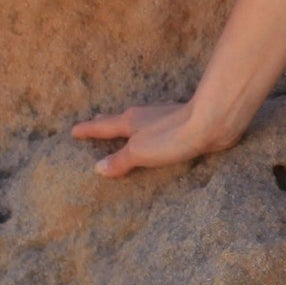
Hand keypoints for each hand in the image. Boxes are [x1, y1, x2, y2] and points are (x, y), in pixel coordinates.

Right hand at [72, 100, 234, 178]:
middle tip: (96, 122)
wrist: (212, 123)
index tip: (73, 130)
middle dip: (107, 123)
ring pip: (140, 121)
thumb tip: (99, 168)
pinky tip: (158, 137)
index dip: (87, 130)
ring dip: (130, 126)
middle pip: (120, 119)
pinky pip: (159, 128)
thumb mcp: (140, 152)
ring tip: (124, 131)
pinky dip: (151, 132)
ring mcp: (164, 118)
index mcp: (130, 122)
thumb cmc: (172, 137)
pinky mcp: (184, 125)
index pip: (102, 127)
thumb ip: (120, 161)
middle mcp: (145, 116)